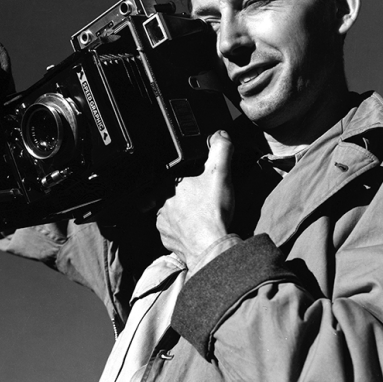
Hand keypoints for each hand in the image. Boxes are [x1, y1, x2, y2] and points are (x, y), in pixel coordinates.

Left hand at [156, 131, 234, 267]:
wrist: (212, 247)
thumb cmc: (212, 212)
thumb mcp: (220, 174)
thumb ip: (220, 150)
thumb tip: (220, 134)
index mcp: (169, 186)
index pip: (169, 176)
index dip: (181, 178)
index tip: (189, 182)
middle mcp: (161, 206)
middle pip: (169, 196)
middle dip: (182, 197)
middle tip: (199, 200)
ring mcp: (163, 225)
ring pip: (169, 215)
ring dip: (180, 215)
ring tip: (199, 216)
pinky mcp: (168, 242)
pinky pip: (172, 233)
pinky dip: (182, 232)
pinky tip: (196, 231)